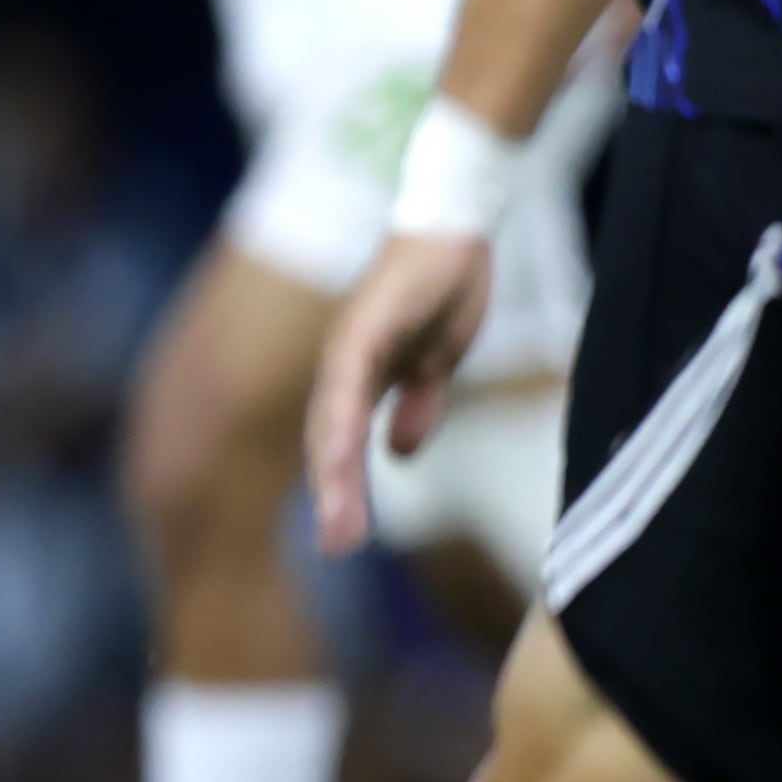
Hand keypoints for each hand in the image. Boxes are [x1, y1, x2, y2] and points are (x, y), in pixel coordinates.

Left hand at [306, 227, 496, 551]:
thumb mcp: (435, 364)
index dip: (341, 492)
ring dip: (333, 473)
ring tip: (340, 521)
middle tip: (338, 548)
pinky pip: (349, 380)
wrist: (454, 234)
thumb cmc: (441, 292)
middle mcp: (343, 367)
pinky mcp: (363, 326)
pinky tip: (342, 454)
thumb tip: (399, 454)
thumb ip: (415, 406)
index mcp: (360, 378)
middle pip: (328, 443)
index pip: (342, 445)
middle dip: (334, 498)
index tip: (344, 539)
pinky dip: (343, 419)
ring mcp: (348, 346)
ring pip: (332, 421)